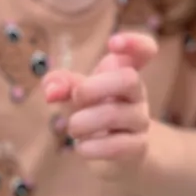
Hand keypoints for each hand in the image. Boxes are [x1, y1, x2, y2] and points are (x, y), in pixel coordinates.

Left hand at [43, 32, 157, 179]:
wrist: (119, 152)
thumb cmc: (96, 112)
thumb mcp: (79, 94)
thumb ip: (62, 84)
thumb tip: (50, 90)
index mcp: (126, 72)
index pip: (145, 50)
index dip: (134, 43)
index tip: (112, 44)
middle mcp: (137, 94)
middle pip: (129, 79)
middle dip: (95, 87)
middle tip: (76, 97)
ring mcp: (140, 120)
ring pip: (116, 115)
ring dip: (84, 121)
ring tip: (73, 128)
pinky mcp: (138, 146)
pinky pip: (117, 146)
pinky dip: (92, 147)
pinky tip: (82, 147)